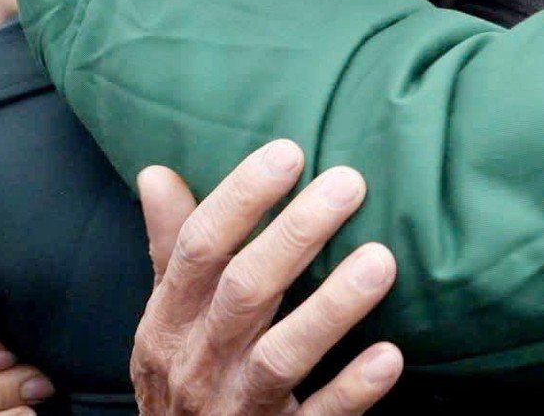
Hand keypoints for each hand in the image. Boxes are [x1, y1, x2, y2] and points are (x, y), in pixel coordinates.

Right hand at [132, 143, 402, 414]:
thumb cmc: (184, 376)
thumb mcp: (167, 317)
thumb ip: (171, 249)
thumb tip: (156, 173)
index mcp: (170, 322)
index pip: (199, 249)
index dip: (240, 200)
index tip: (289, 153)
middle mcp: (197, 363)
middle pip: (244, 292)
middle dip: (294, 236)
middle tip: (349, 183)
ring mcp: (236, 408)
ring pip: (279, 357)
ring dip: (331, 309)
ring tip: (380, 260)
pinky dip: (350, 390)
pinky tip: (388, 356)